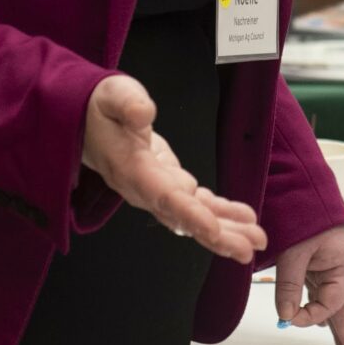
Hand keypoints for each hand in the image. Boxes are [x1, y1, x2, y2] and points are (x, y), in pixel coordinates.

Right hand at [80, 75, 267, 262]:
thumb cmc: (101, 109)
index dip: (188, 214)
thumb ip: (127, 103)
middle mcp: (145, 189)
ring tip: (256, 241)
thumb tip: (144, 114)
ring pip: (194, 217)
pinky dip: (222, 214)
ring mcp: (157, 191)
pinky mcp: (168, 186)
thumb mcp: (111, 95)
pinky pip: (197, 205)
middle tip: (248, 249)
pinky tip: (245, 220)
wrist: (87, 125)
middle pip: (183, 217)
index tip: (212, 229)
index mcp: (131, 168)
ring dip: (226, 231)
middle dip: (216, 235)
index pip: (163, 195)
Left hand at [275, 224, 343, 344]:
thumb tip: (284, 316)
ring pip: (334, 304)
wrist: (305, 189)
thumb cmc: (305, 215)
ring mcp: (333, 269)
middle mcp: (343, 271)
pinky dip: (320, 308)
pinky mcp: (321, 266)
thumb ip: (288, 286)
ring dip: (335, 324)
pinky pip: (322, 293)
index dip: (308, 316)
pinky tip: (318, 320)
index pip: (329, 305)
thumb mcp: (293, 252)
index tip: (288, 319)